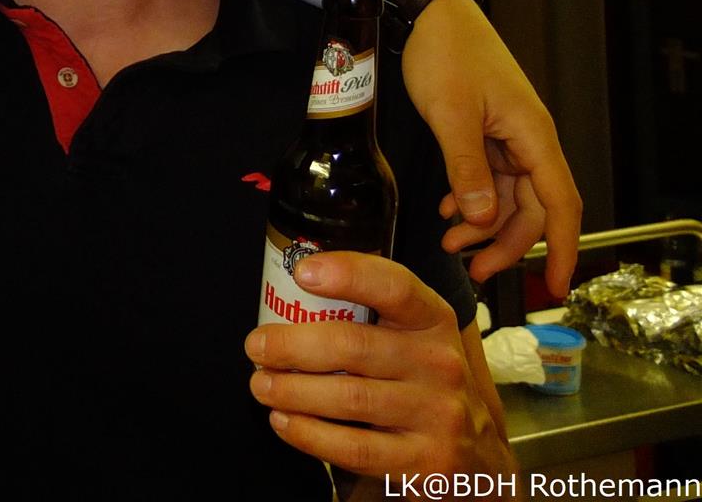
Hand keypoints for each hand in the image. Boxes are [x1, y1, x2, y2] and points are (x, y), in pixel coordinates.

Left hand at [245, 251, 512, 481]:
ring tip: (261, 385)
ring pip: (349, 399)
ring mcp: (437, 415)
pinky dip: (309, 434)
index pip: (394, 286)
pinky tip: (284, 422)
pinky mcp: (425, 461)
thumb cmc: (423, 379)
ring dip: (292, 391)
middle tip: (256, 346)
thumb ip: (369, 309)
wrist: (477, 456)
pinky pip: (355, 448)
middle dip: (292, 345)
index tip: (301, 272)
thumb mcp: (413, 335)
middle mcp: (441, 363)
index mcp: (433, 320)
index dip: (347, 274)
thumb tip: (290, 288)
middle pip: (354, 346)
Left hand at [346, 0, 581, 295]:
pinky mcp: (484, 128)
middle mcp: (528, 137)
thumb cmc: (444, 51)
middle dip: (507, 243)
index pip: (562, 204)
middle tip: (474, 269)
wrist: (427, 10)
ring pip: (508, 194)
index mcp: (532, 135)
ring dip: (484, 222)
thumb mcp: (450, 113)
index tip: (559, 287)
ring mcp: (507, 134)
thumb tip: (485, 217)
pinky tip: (448, 210)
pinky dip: (471, 196)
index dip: (564, 248)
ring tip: (451, 244)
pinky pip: (488, 175)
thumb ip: (467, 167)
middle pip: (533, 207)